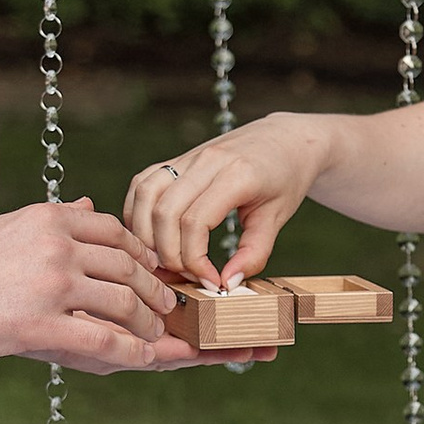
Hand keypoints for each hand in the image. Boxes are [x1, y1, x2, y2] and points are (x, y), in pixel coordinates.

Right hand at [0, 196, 204, 373]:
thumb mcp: (2, 228)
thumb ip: (49, 221)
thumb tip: (88, 207)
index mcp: (45, 218)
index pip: (111, 230)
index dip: (140, 251)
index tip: (152, 267)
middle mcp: (55, 246)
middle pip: (126, 265)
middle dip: (153, 288)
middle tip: (166, 305)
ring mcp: (50, 285)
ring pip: (122, 302)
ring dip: (147, 322)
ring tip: (155, 335)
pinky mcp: (39, 325)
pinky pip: (102, 340)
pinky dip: (131, 352)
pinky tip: (143, 359)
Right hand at [124, 114, 333, 286]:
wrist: (285, 139)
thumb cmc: (285, 178)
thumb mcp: (277, 218)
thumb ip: (253, 253)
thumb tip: (226, 284)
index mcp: (236, 174)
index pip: (195, 222)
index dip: (194, 260)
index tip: (210, 281)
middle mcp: (206, 161)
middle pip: (165, 213)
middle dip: (169, 254)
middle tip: (187, 275)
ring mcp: (187, 157)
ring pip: (146, 196)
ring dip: (147, 235)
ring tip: (166, 260)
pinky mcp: (177, 160)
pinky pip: (143, 185)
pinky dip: (138, 213)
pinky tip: (152, 236)